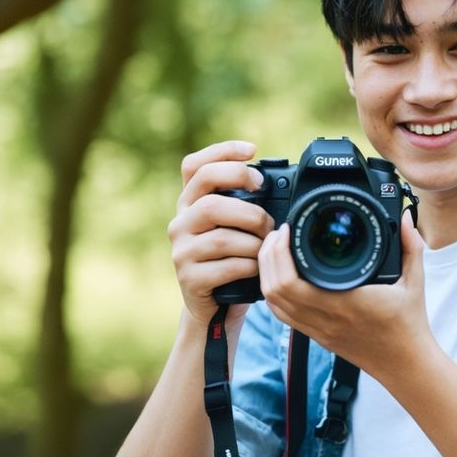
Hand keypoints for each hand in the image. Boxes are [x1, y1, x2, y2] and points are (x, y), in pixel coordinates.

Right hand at [167, 140, 274, 328]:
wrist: (214, 306)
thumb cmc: (231, 259)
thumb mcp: (234, 226)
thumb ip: (244, 203)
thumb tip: (276, 181)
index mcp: (190, 202)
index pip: (194, 166)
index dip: (222, 152)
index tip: (252, 151)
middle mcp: (180, 222)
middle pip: (210, 202)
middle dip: (249, 210)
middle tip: (268, 221)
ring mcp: (181, 251)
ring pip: (221, 237)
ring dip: (253, 242)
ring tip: (265, 248)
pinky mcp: (189, 278)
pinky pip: (226, 266)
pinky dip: (249, 266)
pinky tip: (256, 268)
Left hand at [256, 212, 436, 377]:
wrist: (404, 364)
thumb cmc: (409, 325)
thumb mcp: (415, 282)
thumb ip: (411, 246)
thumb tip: (404, 217)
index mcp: (344, 302)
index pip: (292, 280)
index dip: (281, 252)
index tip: (289, 229)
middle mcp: (325, 318)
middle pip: (274, 288)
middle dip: (269, 255)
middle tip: (279, 234)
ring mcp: (317, 329)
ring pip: (273, 302)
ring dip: (268, 273)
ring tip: (276, 250)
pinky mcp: (317, 336)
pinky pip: (282, 315)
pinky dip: (274, 293)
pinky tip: (281, 276)